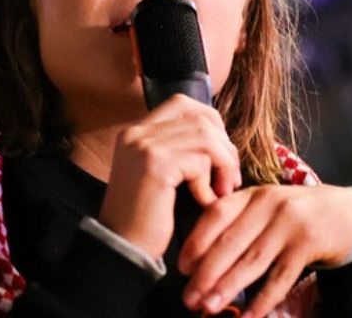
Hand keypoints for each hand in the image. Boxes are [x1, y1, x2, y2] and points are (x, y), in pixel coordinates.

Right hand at [96, 95, 242, 258]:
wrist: (122, 248)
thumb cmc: (147, 218)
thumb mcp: (160, 175)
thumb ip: (179, 151)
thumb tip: (221, 139)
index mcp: (135, 132)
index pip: (182, 104)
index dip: (211, 123)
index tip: (221, 156)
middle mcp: (136, 133)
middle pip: (199, 117)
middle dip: (224, 146)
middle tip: (228, 179)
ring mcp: (143, 146)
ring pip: (205, 136)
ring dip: (222, 165)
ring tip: (220, 192)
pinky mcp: (155, 165)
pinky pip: (201, 160)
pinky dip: (210, 184)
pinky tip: (203, 203)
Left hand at [177, 184, 351, 316]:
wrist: (350, 212)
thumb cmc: (297, 213)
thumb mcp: (267, 206)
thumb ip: (239, 220)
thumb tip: (201, 258)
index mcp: (252, 195)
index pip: (216, 215)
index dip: (196, 241)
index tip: (182, 267)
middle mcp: (268, 206)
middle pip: (230, 243)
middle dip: (206, 273)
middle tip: (189, 298)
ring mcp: (289, 225)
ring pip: (252, 261)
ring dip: (228, 287)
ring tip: (209, 307)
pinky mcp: (308, 245)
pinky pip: (281, 277)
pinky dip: (263, 299)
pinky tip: (249, 316)